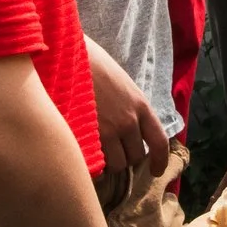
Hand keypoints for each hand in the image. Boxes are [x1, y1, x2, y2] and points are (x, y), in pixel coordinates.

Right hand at [85, 40, 171, 176]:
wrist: (67, 55)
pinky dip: (93, 163)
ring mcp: (107, 130)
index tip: (155, 170)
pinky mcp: (87, 136)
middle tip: (114, 150)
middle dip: (126, 157)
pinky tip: (85, 153)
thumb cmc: (92, 64)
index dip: (159, 160)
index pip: (159, 141)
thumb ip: (130, 107)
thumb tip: (131, 129)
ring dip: (109, 162)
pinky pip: (96, 163)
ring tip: (98, 150)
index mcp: (140, 105)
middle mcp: (128, 121)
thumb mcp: (122, 84)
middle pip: (135, 157)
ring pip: (116, 164)